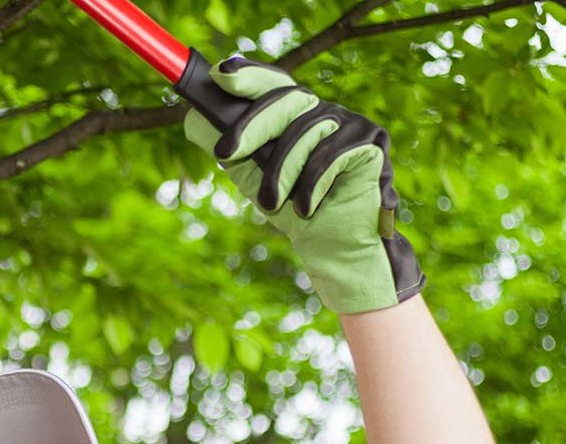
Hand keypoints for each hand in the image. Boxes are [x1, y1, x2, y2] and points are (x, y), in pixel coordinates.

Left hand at [182, 57, 425, 314]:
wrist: (333, 248)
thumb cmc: (293, 209)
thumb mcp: (252, 176)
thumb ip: (230, 147)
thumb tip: (194, 119)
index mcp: (296, 115)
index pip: (273, 83)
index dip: (249, 75)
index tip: (219, 73)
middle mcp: (324, 110)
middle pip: (286, 99)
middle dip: (251, 126)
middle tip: (224, 153)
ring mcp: (350, 122)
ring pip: (305, 131)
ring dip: (281, 173)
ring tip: (269, 205)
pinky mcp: (372, 142)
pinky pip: (332, 154)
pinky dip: (312, 184)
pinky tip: (306, 208)